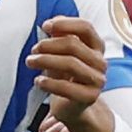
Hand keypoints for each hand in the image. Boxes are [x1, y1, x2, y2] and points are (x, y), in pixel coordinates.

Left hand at [26, 17, 109, 131]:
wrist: (72, 107)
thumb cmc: (66, 77)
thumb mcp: (61, 54)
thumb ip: (59, 37)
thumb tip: (52, 24)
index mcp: (96, 47)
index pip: (86, 27)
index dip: (65, 24)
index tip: (46, 26)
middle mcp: (100, 62)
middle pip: (74, 45)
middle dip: (49, 45)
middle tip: (33, 50)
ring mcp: (97, 80)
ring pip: (70, 64)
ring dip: (45, 61)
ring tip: (30, 62)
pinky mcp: (90, 97)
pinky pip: (66, 87)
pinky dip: (49, 83)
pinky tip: (38, 81)